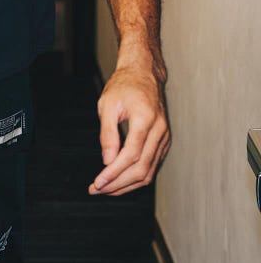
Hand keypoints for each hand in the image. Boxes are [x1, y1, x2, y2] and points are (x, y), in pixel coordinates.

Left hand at [89, 62, 170, 196]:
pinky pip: (152, 165)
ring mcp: (164, 137)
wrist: (144, 73)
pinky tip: (121, 180)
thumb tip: (107, 161)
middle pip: (141, 169)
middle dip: (118, 184)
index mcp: (145, 119)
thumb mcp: (108, 104)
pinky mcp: (163, 141)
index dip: (114, 173)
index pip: (131, 155)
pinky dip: (136, 177)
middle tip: (98, 189)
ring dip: (127, 185)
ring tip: (106, 189)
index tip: (98, 182)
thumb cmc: (124, 85)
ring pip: (149, 171)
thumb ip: (108, 134)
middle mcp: (159, 131)